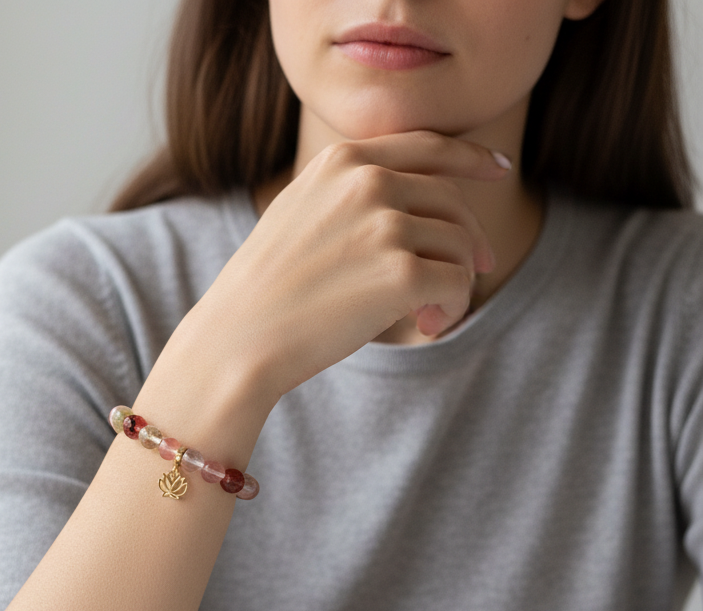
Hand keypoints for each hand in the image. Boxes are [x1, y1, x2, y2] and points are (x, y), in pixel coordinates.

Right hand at [186, 130, 507, 398]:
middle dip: (469, 238)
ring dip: (456, 283)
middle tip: (478, 270)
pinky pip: (455, 284)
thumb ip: (347, 194)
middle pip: (450, 201)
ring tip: (430, 316)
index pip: (426, 146)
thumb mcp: (297, 215)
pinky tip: (427, 326)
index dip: (470, 157)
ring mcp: (385, 225)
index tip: (498, 169)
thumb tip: (412, 205)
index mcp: (342, 162)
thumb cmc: (263, 291)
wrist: (236, 339)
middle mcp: (368, 182)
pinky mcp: (400, 273)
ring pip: (458, 245)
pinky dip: (451, 308)